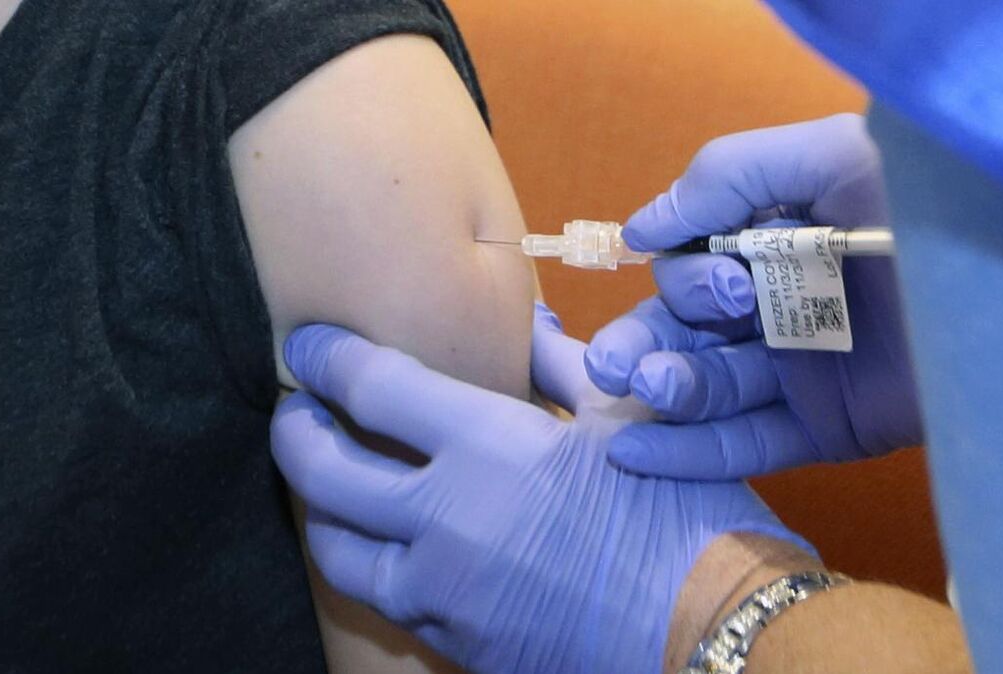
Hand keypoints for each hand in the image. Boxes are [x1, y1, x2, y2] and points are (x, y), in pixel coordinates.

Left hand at [271, 304, 805, 673]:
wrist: (710, 633)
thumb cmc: (681, 516)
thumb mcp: (626, 421)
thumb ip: (562, 366)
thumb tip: (528, 321)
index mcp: (487, 447)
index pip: (372, 388)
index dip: (326, 360)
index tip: (306, 349)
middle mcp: (445, 521)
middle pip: (324, 472)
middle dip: (295, 434)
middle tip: (293, 414)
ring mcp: (443, 593)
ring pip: (336, 552)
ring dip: (319, 511)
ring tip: (327, 488)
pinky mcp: (456, 643)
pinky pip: (386, 601)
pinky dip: (370, 565)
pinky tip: (387, 547)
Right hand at [585, 114, 921, 478]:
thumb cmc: (921, 205)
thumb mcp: (826, 158)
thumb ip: (727, 175)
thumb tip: (643, 227)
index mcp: (772, 242)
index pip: (691, 264)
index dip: (687, 275)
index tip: (725, 281)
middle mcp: (778, 306)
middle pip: (683, 330)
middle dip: (643, 341)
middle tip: (614, 362)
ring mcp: (799, 371)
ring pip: (707, 387)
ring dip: (663, 388)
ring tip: (640, 386)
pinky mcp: (825, 428)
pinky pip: (745, 443)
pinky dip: (688, 453)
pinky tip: (631, 455)